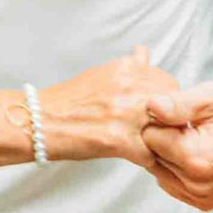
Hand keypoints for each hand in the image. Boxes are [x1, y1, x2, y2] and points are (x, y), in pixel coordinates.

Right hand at [38, 49, 179, 166]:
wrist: (39, 120)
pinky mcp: (119, 140)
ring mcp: (126, 113)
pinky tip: (133, 157)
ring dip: (159, 140)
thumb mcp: (102, 74)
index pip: (169, 82)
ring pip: (166, 130)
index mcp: (127, 68)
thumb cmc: (69, 101)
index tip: (159, 111)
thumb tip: (144, 53)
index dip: (167, 101)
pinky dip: (144, 160)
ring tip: (147, 145)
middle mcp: (130, 86)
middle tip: (155, 131)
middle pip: (173, 106)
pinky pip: (149, 155)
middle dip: (168, 120)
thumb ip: (130, 68)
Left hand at [140, 82, 212, 211]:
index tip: (178, 114)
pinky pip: (171, 183)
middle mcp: (198, 183)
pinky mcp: (204, 201)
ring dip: (170, 154)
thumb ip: (179, 103)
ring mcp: (201, 196)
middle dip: (164, 138)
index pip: (149, 137)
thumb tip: (151, 106)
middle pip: (152, 156)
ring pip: (159, 170)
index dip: (160, 121)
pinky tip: (196, 154)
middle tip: (188, 126)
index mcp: (197, 157)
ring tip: (193, 138)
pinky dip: (177, 169)